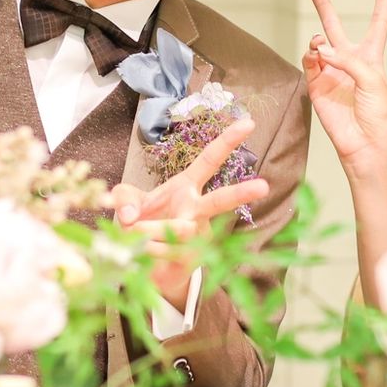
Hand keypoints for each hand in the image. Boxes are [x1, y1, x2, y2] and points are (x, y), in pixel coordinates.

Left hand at [109, 116, 268, 307]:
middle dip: (242, 193)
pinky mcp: (193, 259)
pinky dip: (148, 249)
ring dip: (151, 230)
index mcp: (186, 186)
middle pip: (221, 199)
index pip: (209, 160)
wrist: (144, 264)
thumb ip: (123, 199)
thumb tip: (130, 216)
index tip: (249, 123)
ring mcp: (199, 235)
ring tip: (135, 233)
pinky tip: (143, 252)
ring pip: (181, 229)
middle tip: (264, 187)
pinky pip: (170, 251)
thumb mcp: (125, 202)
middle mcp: (197, 209)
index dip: (227, 142)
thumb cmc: (140, 224)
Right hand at [302, 0, 386, 169]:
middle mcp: (350, 62)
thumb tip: (321, 50)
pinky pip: (309, 63)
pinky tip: (317, 56)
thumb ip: (349, 61)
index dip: (382, 2)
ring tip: (321, 45)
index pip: (379, 24)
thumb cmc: (378, 115)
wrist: (364, 145)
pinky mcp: (316, 86)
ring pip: (319, 45)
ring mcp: (331, 73)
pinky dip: (312, 56)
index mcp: (372, 59)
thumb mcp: (374, 81)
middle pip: (335, 27)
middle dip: (324, 6)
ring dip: (318, 40)